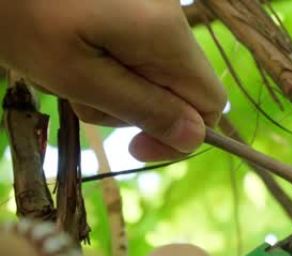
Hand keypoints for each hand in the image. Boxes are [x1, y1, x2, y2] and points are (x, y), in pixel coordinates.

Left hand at [0, 0, 225, 160]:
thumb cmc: (22, 16)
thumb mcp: (77, 76)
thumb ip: (142, 108)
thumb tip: (194, 137)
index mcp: (166, 35)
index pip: (211, 103)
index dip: (181, 134)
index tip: (135, 146)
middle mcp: (172, 14)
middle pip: (180, 89)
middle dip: (136, 107)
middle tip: (82, 97)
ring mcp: (154, 5)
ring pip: (156, 71)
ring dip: (116, 85)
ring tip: (67, 69)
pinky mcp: (136, 2)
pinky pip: (139, 47)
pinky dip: (110, 61)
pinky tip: (73, 49)